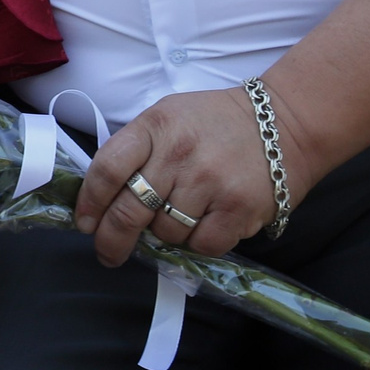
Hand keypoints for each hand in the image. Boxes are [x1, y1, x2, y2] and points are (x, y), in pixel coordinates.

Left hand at [77, 85, 303, 263]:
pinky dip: (198, 242)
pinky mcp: (238, 208)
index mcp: (155, 127)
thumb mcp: (167, 117)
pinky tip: (205, 224)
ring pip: (166, 232)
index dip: (90, 201)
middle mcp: (178, 155)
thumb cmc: (216, 122)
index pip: (107, 168)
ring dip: (165, 234)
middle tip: (107, 253)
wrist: (284, 123)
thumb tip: (104, 195)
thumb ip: (137, 149)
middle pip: (129, 210)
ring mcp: (209, 183)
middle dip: (111, 239)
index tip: (85, 222)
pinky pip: (202, 244)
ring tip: (178, 216)